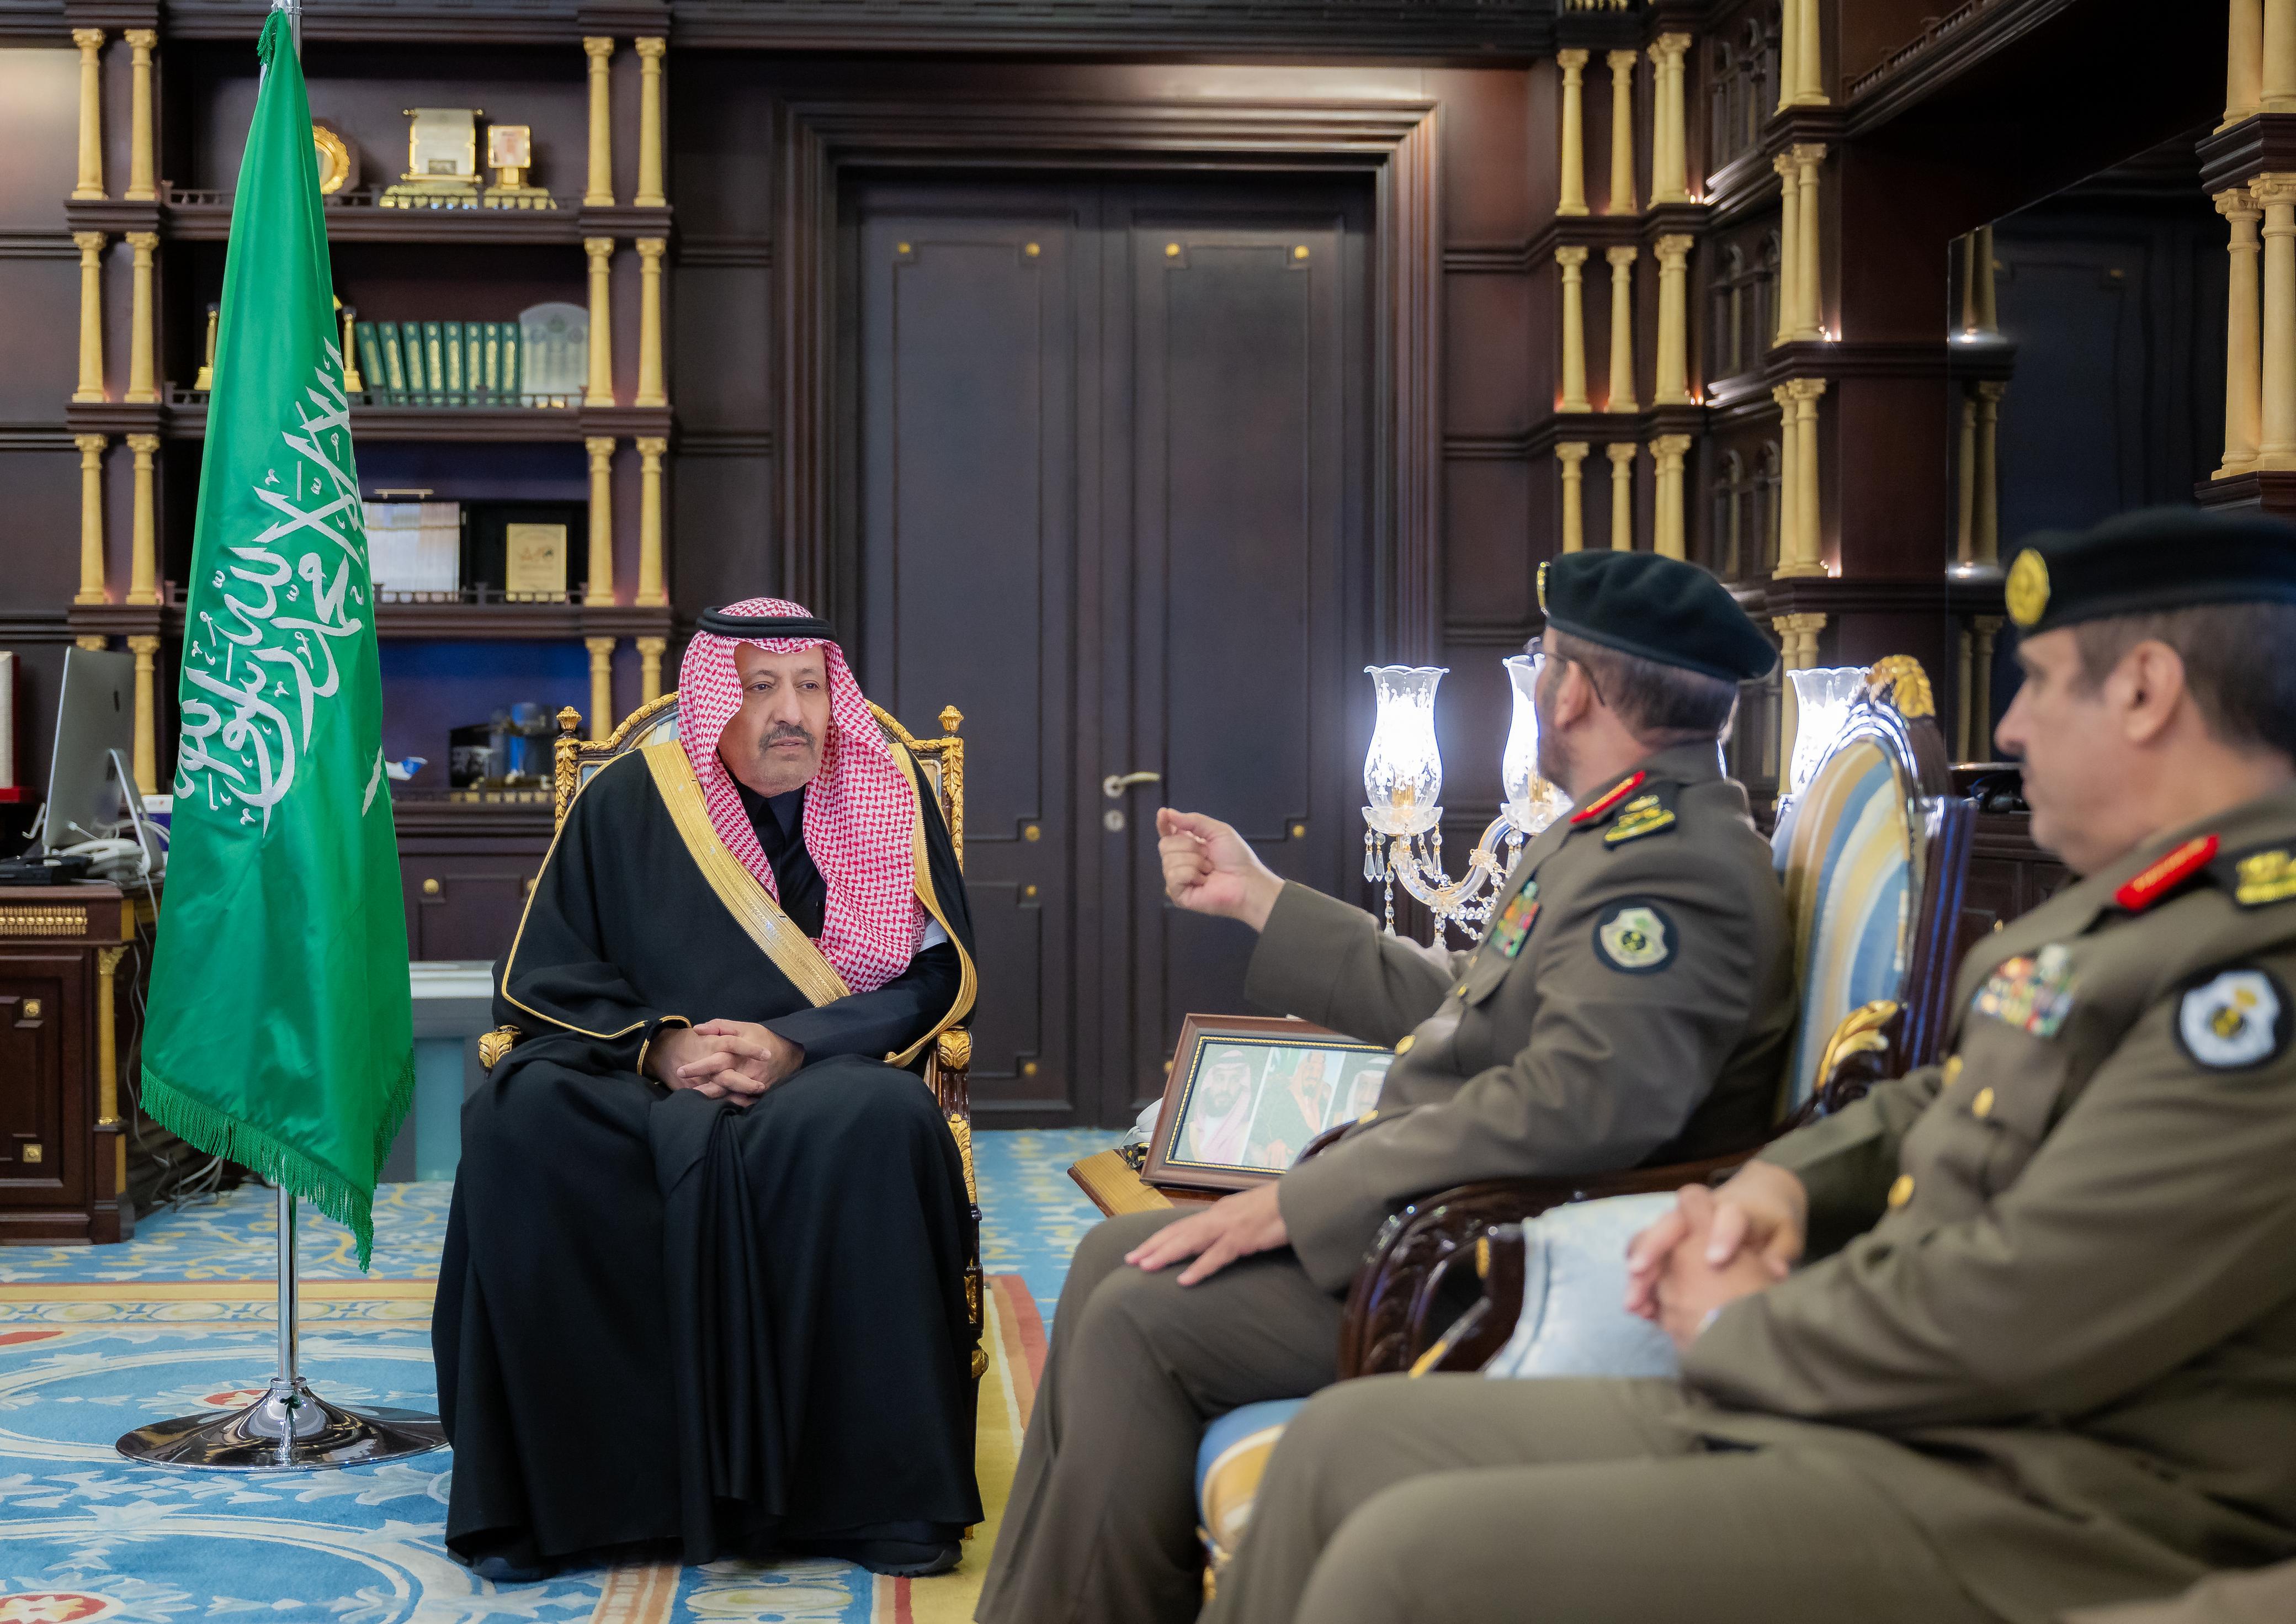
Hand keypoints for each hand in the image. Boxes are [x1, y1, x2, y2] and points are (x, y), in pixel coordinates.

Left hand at [646, 1019, 803, 1105]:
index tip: (680, 1071)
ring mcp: (752, 1083)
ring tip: (694, 1102)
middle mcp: (744, 1070)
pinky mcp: (758, 1092)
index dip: (697, 1067)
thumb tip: (697, 1029)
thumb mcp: (743, 1027)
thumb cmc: (764, 1037)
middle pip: (719, 1083)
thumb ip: (720, 1026)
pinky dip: (728, 1103)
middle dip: (702, 1088)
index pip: (714, 1061)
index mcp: (737, 1053)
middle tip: (685, 1092)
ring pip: (728, 1094)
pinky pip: (741, 1101)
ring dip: (711, 1098)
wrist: (791, 1051)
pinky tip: (715, 1106)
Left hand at [1124, 1181, 1287, 1285]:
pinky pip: (1218, 1256)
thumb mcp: (1250, 1215)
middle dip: (1153, 1246)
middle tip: (1129, 1261)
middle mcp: (1220, 1216)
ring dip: (1166, 1254)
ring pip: (1190, 1241)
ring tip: (1145, 1267)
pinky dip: (1200, 1268)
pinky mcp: (1245, 1238)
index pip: (1182, 1225)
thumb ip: (1233, 1224)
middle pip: (1179, 1232)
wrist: (1304, 1199)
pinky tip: (1184, 1281)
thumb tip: (1219, 1238)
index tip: (1140, 1250)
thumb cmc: (1281, 1208)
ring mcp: (1231, 1226)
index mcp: (1220, 1212)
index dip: (1159, 1237)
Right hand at [1157, 809, 1283, 931]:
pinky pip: (1173, 876)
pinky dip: (1191, 874)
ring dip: (1194, 861)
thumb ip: (1193, 820)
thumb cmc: (1236, 857)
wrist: (1246, 881)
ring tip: (1209, 869)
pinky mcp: (1178, 895)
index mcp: (1187, 845)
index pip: (1167, 833)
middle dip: (1189, 845)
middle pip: (1165, 844)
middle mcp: (1179, 861)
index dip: (1163, 823)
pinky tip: (1203, 880)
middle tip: (1207, 854)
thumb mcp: (1217, 831)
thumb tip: (1168, 813)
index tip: (1163, 814)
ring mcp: (1178, 879)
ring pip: (1169, 860)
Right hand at [1624, 1160, 1806, 1320]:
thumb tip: (1775, 1271)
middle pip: (1671, 1223)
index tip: (1715, 1260)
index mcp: (1734, 1210)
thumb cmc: (1771, 1220)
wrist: (1758, 1199)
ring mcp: (1680, 1229)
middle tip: (1639, 1271)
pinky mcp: (1670, 1247)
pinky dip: (1642, 1286)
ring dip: (1639, 1272)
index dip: (1722, 1234)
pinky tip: (1640, 1311)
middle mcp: (1699, 1216)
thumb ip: (1781, 1251)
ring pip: (1650, 1241)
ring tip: (1633, 1304)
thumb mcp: (1786, 1234)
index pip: (1728, 1216)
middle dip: (1653, 1246)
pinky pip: (1646, 1261)